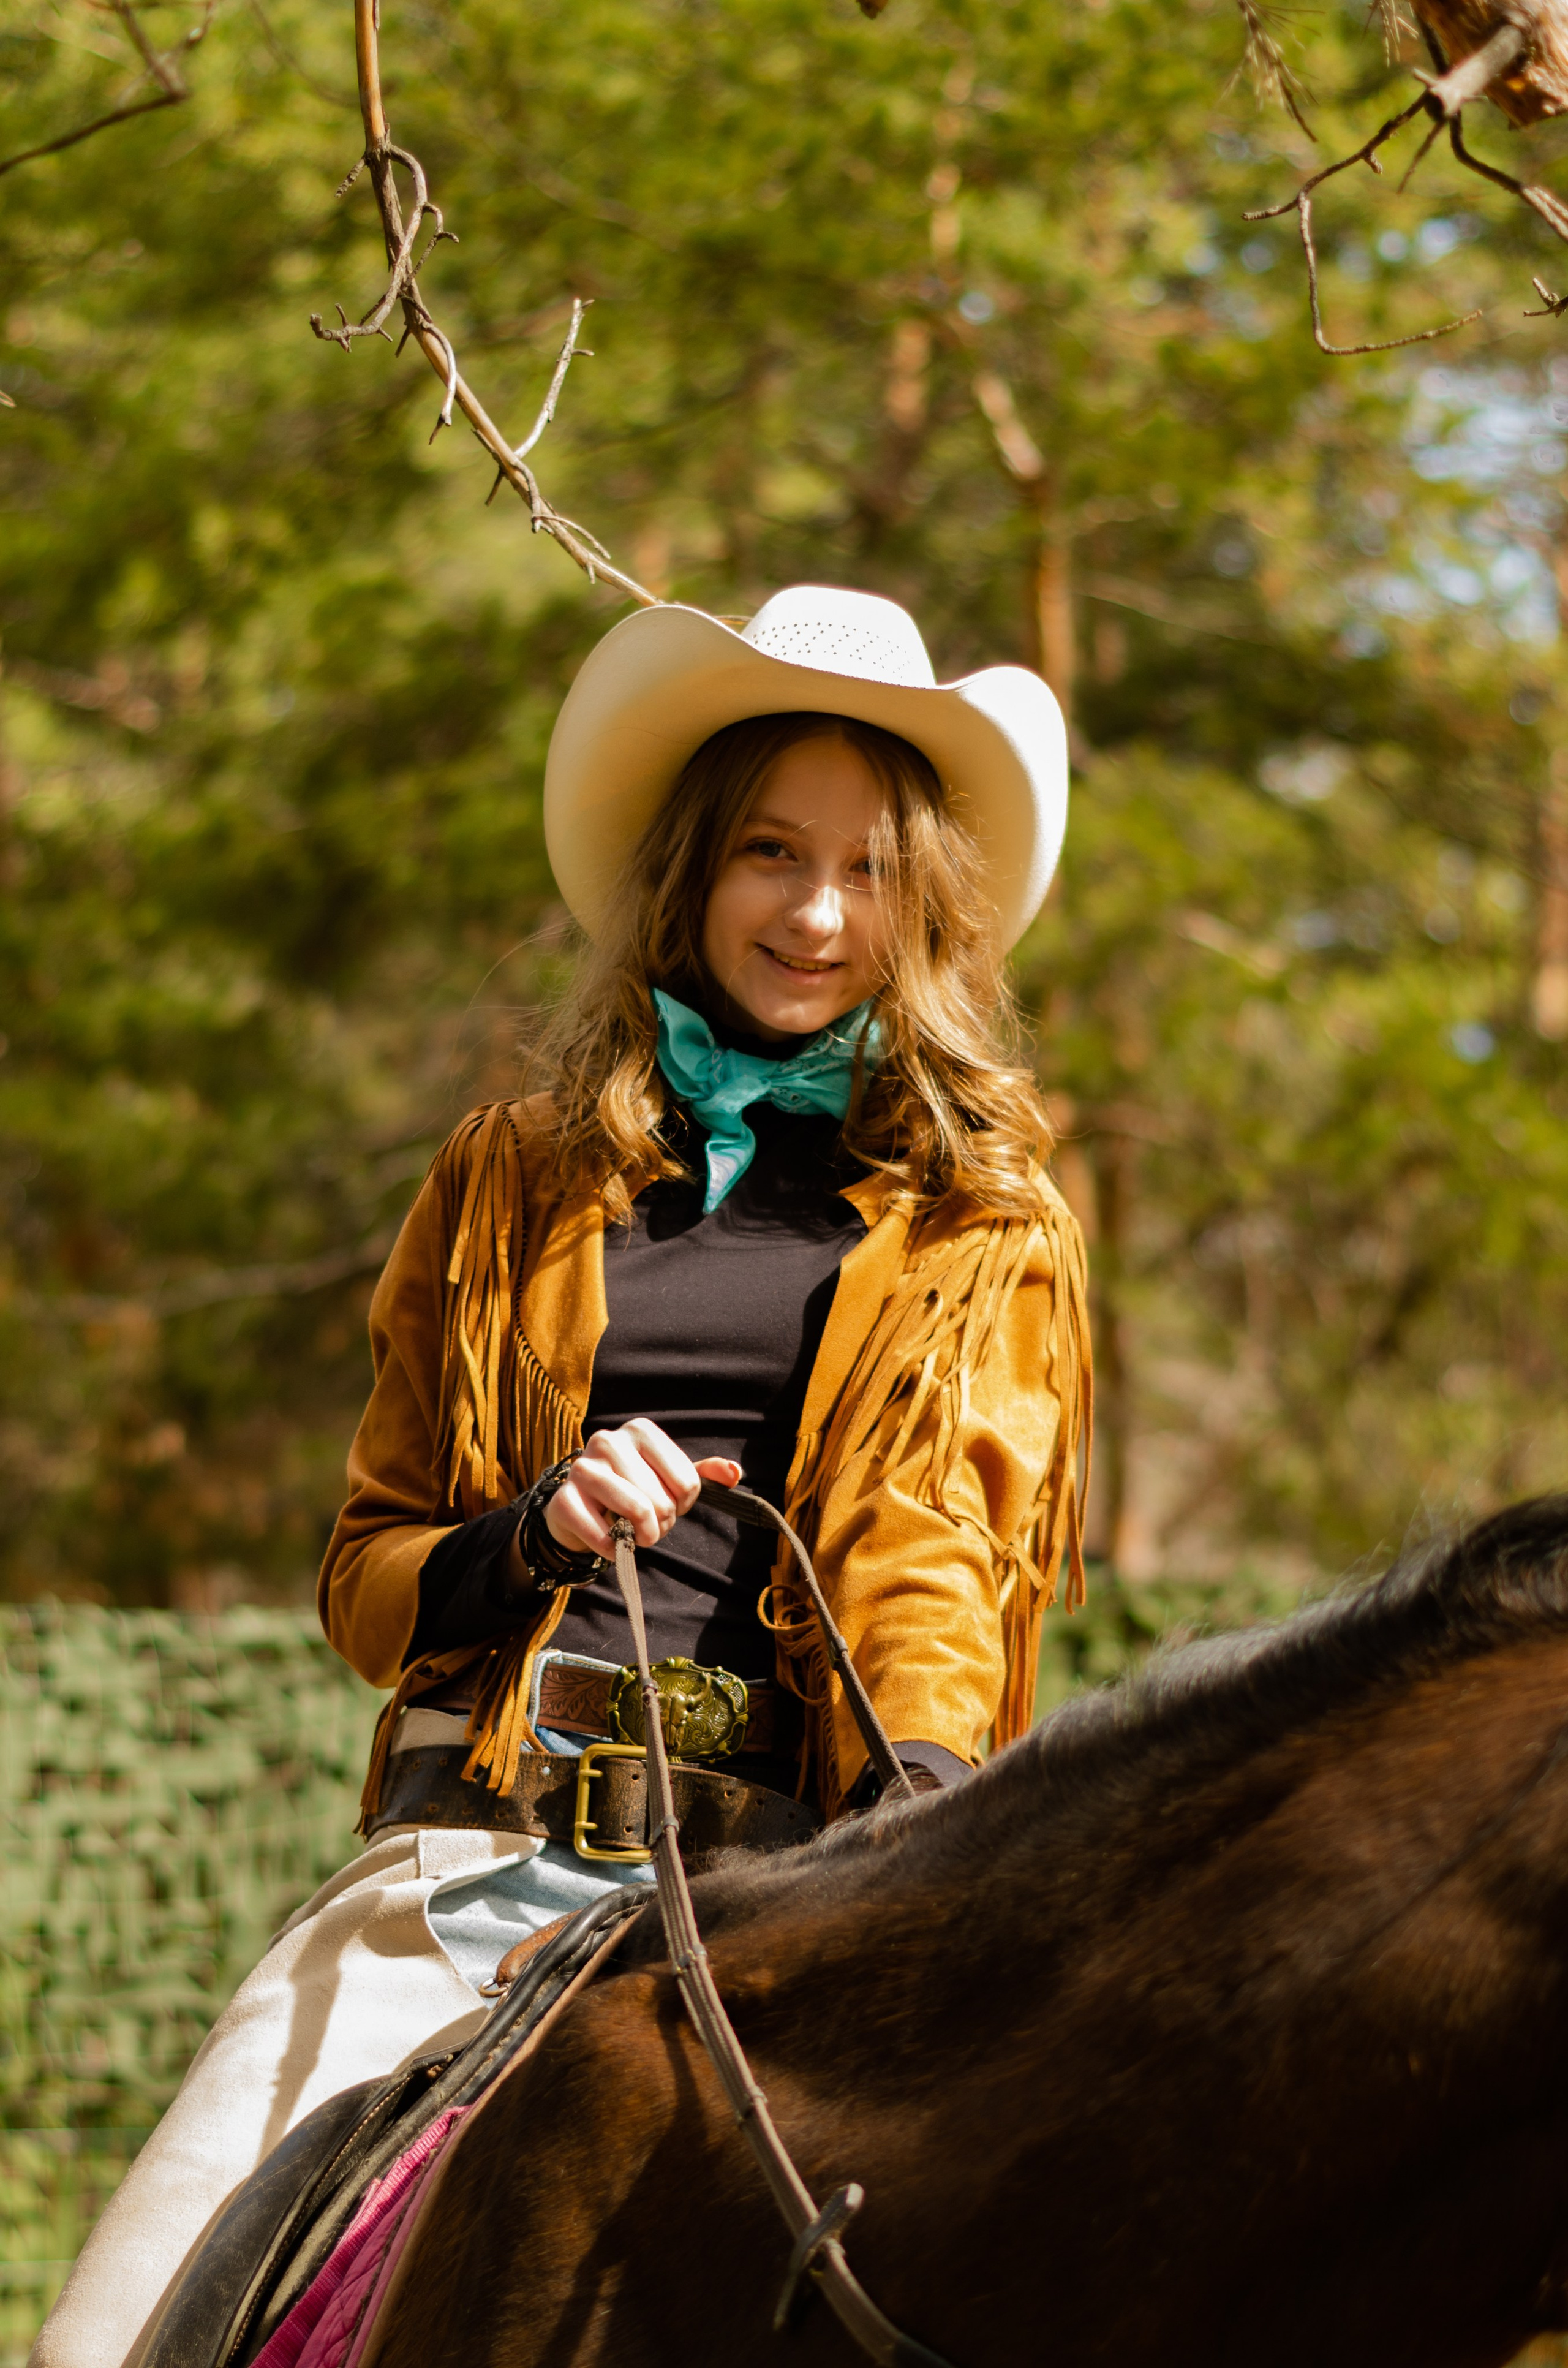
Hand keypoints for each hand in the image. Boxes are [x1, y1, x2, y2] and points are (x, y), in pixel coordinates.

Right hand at [545, 1419, 740, 1558]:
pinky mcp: (563, 1500)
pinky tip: (610, 1542)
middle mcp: (608, 1440)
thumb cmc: (631, 1489)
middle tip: (647, 1523)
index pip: (688, 1482)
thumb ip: (703, 1474)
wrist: (578, 1508)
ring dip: (641, 1537)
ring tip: (634, 1534)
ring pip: (636, 1512)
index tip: (668, 1502)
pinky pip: (604, 1536)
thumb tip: (734, 1473)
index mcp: (641, 1430)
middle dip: (662, 1524)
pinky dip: (614, 1550)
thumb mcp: (668, 1478)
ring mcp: (582, 1468)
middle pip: (662, 1501)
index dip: (683, 1504)